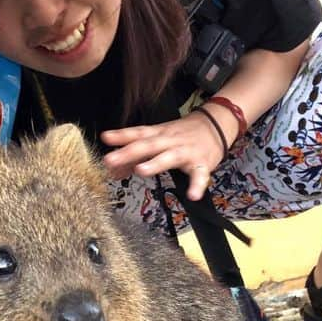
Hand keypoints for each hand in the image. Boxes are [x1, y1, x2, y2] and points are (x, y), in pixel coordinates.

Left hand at [101, 111, 226, 200]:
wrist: (216, 125)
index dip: (121, 135)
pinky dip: (197, 185)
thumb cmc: (181, 135)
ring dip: (154, 163)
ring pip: (169, 157)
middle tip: (110, 160)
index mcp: (158, 134)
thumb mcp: (158, 140)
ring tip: (140, 171)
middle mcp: (169, 141)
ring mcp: (186, 152)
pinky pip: (200, 175)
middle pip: (147, 145)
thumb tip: (112, 171)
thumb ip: (135, 156)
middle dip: (128, 152)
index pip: (137, 133)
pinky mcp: (202, 164)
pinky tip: (192, 195)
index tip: (105, 137)